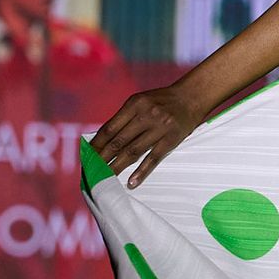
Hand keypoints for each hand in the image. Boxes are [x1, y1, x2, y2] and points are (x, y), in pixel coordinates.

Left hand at [90, 83, 206, 188]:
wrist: (191, 97)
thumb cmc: (162, 100)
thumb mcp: (141, 101)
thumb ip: (125, 117)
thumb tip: (104, 140)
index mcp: (135, 104)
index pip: (110, 128)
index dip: (97, 144)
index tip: (88, 155)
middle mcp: (146, 115)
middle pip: (119, 141)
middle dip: (103, 158)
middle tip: (92, 171)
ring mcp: (160, 127)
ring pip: (133, 151)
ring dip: (118, 166)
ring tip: (106, 178)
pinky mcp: (172, 139)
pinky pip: (154, 158)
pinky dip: (142, 171)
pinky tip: (132, 182)